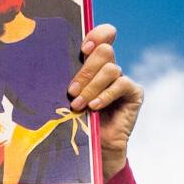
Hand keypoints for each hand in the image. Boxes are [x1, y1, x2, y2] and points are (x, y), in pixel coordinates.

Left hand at [67, 21, 141, 175]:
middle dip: (86, 71)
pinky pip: (121, 84)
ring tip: (79, 105)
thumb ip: (69, 77)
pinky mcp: (134, 93)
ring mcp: (123, 80)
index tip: (84, 48)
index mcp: (94, 63)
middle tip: (72, 91)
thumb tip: (49, 62)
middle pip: (104, 51)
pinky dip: (105, 95)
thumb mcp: (69, 95)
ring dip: (91, 87)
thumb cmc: (76, 121)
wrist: (93, 148)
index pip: (103, 35)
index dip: (97, 34)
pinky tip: (94, 107)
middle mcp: (110, 68)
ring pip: (110, 69)